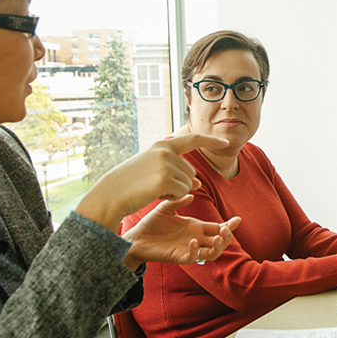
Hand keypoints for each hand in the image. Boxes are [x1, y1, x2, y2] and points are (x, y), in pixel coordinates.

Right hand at [74, 133, 228, 228]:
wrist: (111, 194)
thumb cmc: (131, 183)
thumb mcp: (154, 171)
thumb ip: (176, 172)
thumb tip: (197, 184)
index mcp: (163, 145)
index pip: (193, 139)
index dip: (211, 141)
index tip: (225, 142)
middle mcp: (166, 151)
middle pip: (191, 173)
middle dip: (179, 184)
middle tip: (154, 185)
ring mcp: (166, 164)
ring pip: (188, 184)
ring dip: (174, 192)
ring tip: (152, 189)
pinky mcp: (165, 179)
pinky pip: (182, 193)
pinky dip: (172, 198)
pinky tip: (155, 195)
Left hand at [122, 196, 238, 270]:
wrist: (136, 238)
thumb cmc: (151, 223)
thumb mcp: (166, 207)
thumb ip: (179, 200)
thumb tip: (192, 194)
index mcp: (195, 227)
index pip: (217, 227)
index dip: (229, 225)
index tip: (238, 219)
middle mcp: (195, 238)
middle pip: (220, 241)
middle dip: (227, 237)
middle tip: (226, 230)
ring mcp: (188, 249)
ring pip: (212, 253)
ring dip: (218, 247)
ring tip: (218, 238)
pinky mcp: (179, 257)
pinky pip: (194, 258)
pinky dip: (197, 251)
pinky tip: (194, 241)